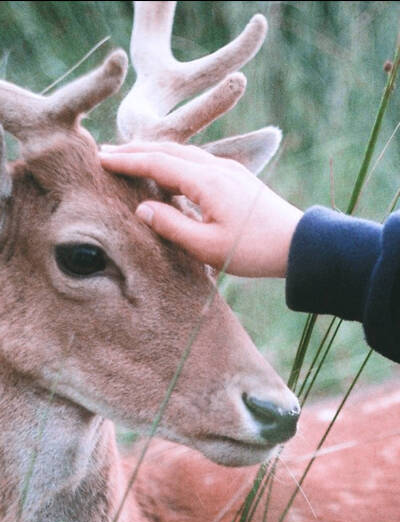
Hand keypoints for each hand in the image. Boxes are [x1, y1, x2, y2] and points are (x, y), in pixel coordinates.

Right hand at [99, 142, 302, 277]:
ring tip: (131, 158)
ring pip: (183, 153)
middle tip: (106, 153)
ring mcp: (228, 170)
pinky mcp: (236, 178)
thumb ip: (171, 226)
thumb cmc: (253, 250)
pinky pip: (197, 161)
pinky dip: (174, 161)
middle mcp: (216, 168)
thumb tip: (142, 208)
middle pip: (167, 150)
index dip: (126, 161)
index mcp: (206, 181)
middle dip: (135, 151)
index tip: (99, 159)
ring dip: (154, 154)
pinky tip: (169, 172)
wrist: (298, 244)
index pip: (156, 163)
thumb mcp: (207, 247)